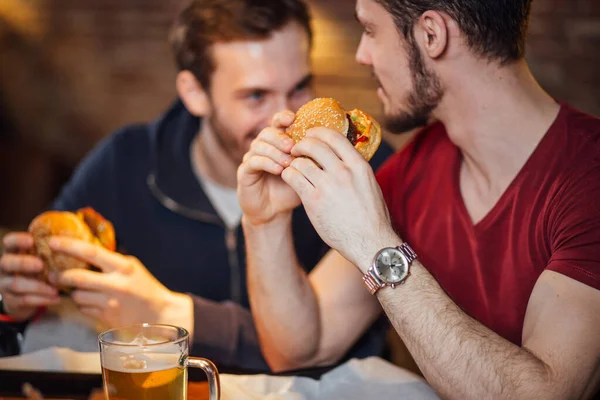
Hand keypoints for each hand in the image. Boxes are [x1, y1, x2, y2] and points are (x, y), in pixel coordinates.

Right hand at [0, 232, 59, 320]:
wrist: (24, 296)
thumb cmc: (38, 271)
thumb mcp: (41, 258)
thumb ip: (49, 250)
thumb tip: (75, 238)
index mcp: (14, 252)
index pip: (9, 242)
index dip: (18, 240)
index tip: (32, 240)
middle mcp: (6, 267)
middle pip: (7, 262)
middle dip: (24, 263)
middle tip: (41, 265)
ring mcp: (5, 284)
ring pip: (16, 284)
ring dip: (38, 286)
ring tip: (56, 289)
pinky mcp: (11, 300)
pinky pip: (24, 300)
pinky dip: (42, 299)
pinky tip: (56, 298)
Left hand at [48, 237, 192, 331]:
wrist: (159, 312)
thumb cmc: (145, 287)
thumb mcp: (132, 268)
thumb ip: (111, 262)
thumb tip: (85, 253)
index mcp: (123, 267)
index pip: (91, 252)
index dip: (69, 246)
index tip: (52, 242)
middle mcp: (115, 285)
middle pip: (77, 277)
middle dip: (61, 276)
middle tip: (53, 274)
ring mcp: (110, 303)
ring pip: (77, 296)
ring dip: (74, 292)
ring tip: (79, 290)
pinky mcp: (106, 318)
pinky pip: (84, 309)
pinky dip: (83, 305)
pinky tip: (92, 302)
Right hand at [237, 111, 300, 224]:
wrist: (274, 212)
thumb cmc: (291, 190)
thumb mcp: (305, 172)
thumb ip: (311, 158)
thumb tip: (327, 144)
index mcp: (276, 143)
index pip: (277, 123)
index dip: (283, 117)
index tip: (293, 119)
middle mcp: (262, 147)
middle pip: (267, 132)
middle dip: (281, 137)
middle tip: (293, 146)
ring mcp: (252, 158)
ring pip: (259, 145)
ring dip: (275, 151)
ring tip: (288, 162)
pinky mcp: (244, 172)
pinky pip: (253, 162)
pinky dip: (267, 163)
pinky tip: (278, 169)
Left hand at [281, 127, 397, 269]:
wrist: (370, 243)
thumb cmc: (372, 217)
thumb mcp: (370, 184)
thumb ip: (355, 168)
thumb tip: (344, 155)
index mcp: (359, 166)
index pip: (334, 136)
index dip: (318, 132)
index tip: (311, 134)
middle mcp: (343, 172)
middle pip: (314, 145)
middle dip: (302, 144)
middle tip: (296, 148)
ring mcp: (327, 186)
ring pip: (301, 162)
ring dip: (294, 162)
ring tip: (293, 167)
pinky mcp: (313, 201)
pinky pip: (293, 178)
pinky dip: (288, 175)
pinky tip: (289, 178)